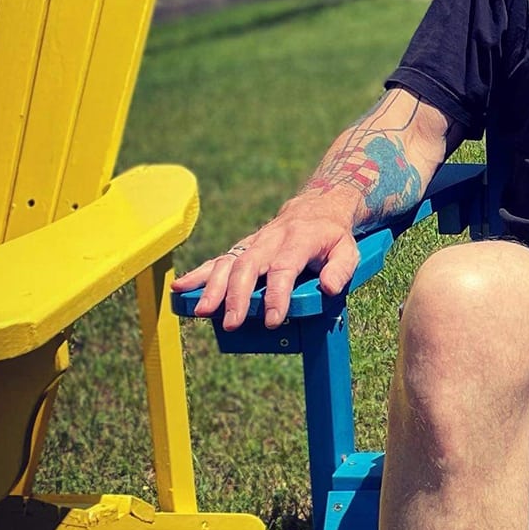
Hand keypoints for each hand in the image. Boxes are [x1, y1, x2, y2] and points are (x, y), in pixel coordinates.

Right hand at [170, 202, 361, 329]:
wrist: (316, 206)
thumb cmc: (332, 236)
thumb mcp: (349, 249)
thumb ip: (341, 269)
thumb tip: (329, 288)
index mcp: (299, 240)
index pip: (284, 268)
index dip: (276, 294)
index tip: (272, 319)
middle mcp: (271, 240)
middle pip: (249, 266)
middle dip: (238, 296)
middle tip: (233, 323)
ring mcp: (254, 243)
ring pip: (229, 263)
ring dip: (213, 288)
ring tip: (202, 311)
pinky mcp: (243, 248)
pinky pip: (219, 260)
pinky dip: (199, 274)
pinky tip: (180, 288)